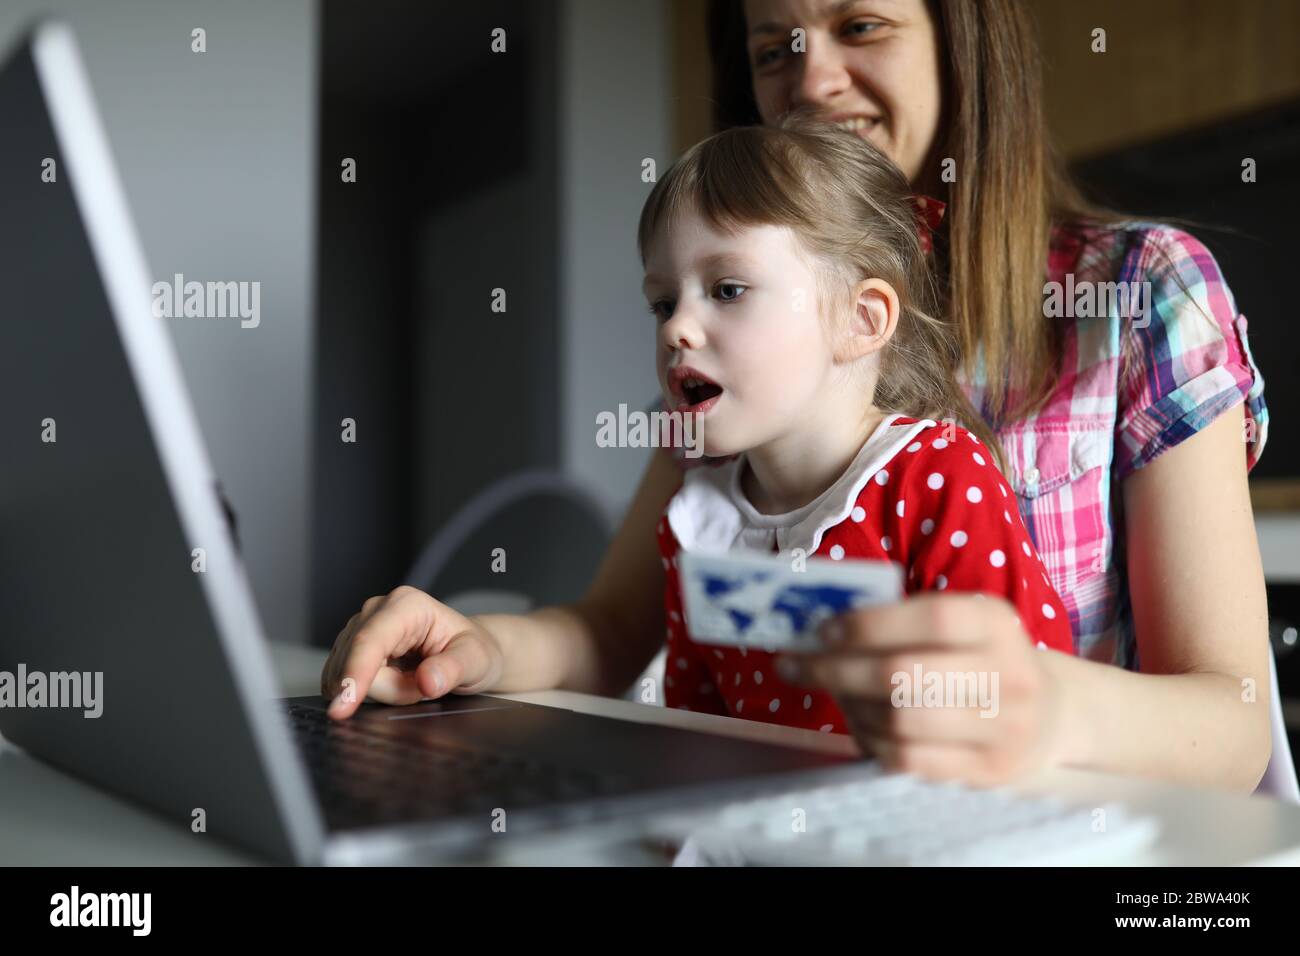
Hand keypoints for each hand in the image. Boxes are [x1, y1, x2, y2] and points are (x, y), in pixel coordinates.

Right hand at [319, 586, 503, 718]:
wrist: (465, 653)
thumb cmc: (471, 651)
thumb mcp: (475, 660)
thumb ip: (453, 669)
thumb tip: (427, 681)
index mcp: (407, 604)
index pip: (370, 641)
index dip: (355, 674)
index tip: (344, 708)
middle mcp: (376, 610)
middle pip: (356, 663)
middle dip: (388, 689)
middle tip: (423, 686)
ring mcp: (359, 628)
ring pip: (346, 675)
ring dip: (382, 691)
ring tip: (412, 681)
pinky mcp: (349, 648)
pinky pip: (342, 680)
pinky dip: (369, 691)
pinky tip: (393, 683)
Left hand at [775, 593, 1068, 785]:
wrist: (1047, 715)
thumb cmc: (980, 659)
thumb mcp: (962, 624)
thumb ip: (903, 620)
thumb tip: (821, 627)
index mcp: (996, 623)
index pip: (933, 618)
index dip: (870, 624)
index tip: (822, 631)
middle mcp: (1009, 675)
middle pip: (906, 675)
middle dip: (837, 669)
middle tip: (797, 665)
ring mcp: (1003, 729)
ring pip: (901, 721)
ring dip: (850, 706)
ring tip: (834, 693)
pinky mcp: (988, 772)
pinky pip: (908, 760)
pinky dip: (870, 740)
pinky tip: (859, 724)